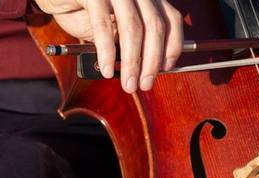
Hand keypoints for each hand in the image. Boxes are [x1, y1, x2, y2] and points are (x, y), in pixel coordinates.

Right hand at [34, 0, 182, 92]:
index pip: (171, 18)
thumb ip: (132, 40)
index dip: (173, 45)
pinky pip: (103, 26)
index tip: (167, 68)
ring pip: (133, 28)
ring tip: (129, 84)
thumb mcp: (115, 27)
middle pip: (155, 26)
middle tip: (145, 85)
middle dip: (152, 61)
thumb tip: (149, 68)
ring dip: (132, 62)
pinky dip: (107, 52)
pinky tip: (107, 70)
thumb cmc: (85, 11)